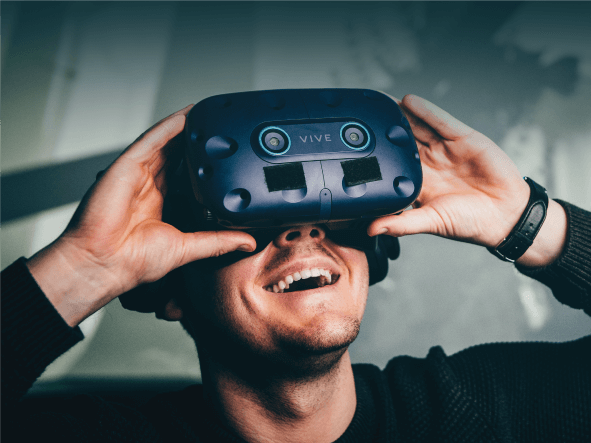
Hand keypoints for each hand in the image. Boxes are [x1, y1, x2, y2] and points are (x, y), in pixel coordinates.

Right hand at [27, 106, 255, 325]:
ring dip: (186, 128)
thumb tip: (248, 242)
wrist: (104, 264)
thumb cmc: (134, 260)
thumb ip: (218, 242)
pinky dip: (168, 127)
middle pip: (177, 154)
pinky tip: (186, 115)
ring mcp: (138, 174)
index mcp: (163, 202)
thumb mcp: (189, 247)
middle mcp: (150, 185)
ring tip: (208, 114)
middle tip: (221, 128)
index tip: (226, 156)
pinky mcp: (127, 166)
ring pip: (166, 142)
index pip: (187, 175)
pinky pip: (151, 140)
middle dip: (197, 141)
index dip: (204, 164)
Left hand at [368, 95, 565, 264]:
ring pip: (418, 127)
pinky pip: (442, 122)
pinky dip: (427, 111)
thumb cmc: (469, 222)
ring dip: (400, 114)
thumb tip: (371, 230)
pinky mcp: (463, 138)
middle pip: (401, 141)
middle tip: (361, 115)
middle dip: (383, 128)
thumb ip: (402, 223)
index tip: (353, 145)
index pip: (391, 163)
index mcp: (417, 182)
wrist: (507, 215)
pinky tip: (410, 101)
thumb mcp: (431, 222)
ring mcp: (445, 149)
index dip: (375, 154)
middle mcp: (428, 163)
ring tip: (380, 102)